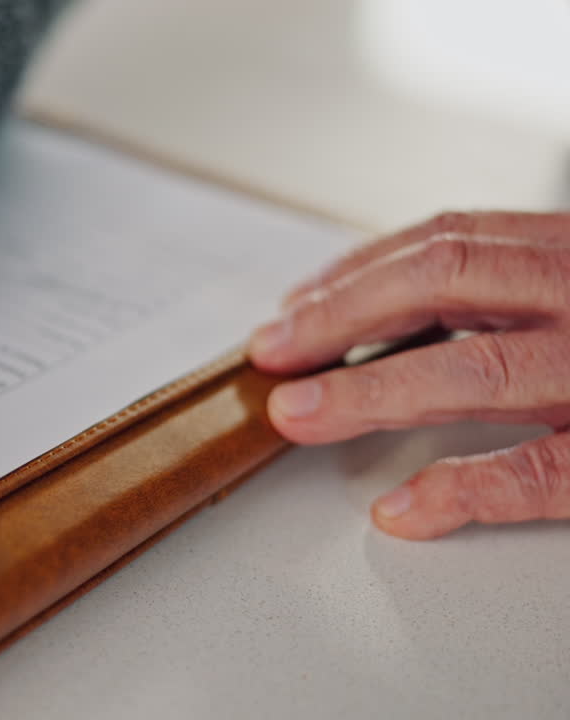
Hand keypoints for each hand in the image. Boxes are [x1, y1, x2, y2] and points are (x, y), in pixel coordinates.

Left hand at [249, 211, 569, 539]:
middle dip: (341, 318)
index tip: (292, 307)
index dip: (355, 276)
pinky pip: (542, 472)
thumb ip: (506, 293)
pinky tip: (401, 506)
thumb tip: (378, 314)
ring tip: (298, 415)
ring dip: (372, 392)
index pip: (448, 245)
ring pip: (479, 370)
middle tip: (274, 353)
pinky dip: (466, 488)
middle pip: (445, 285)